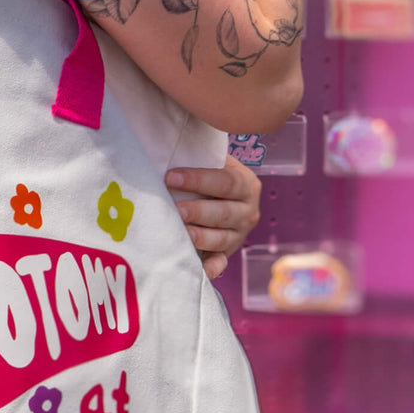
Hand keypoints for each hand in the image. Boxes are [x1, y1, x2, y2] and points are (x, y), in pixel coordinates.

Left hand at [165, 153, 260, 278]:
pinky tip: (202, 271)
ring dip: (201, 236)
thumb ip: (197, 154)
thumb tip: (166, 142)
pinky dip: (212, 267)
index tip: (170, 177)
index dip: (198, 179)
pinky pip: (221, 261)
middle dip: (198, 211)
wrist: (219, 194)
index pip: (225, 181)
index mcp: (245, 184)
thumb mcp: (211, 161)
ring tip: (181, 233)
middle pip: (223, 213)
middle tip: (176, 209)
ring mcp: (239, 234)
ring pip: (222, 238)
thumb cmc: (207, 173)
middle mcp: (248, 211)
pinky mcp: (227, 252)